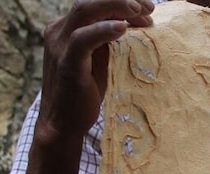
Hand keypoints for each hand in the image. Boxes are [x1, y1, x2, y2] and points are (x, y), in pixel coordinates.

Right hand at [38, 0, 154, 139]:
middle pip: (89, 0)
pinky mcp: (66, 63)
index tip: (148, 10)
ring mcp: (59, 45)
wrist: (63, 125)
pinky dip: (103, 30)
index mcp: (67, 29)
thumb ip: (111, 43)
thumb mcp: (100, 62)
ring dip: (115, 6)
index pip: (95, 4)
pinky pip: (82, 39)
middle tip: (149, 8)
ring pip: (85, 10)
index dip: (121, 2)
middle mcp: (59, 31)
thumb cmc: (85, 95)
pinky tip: (123, 29)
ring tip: (140, 12)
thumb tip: (137, 27)